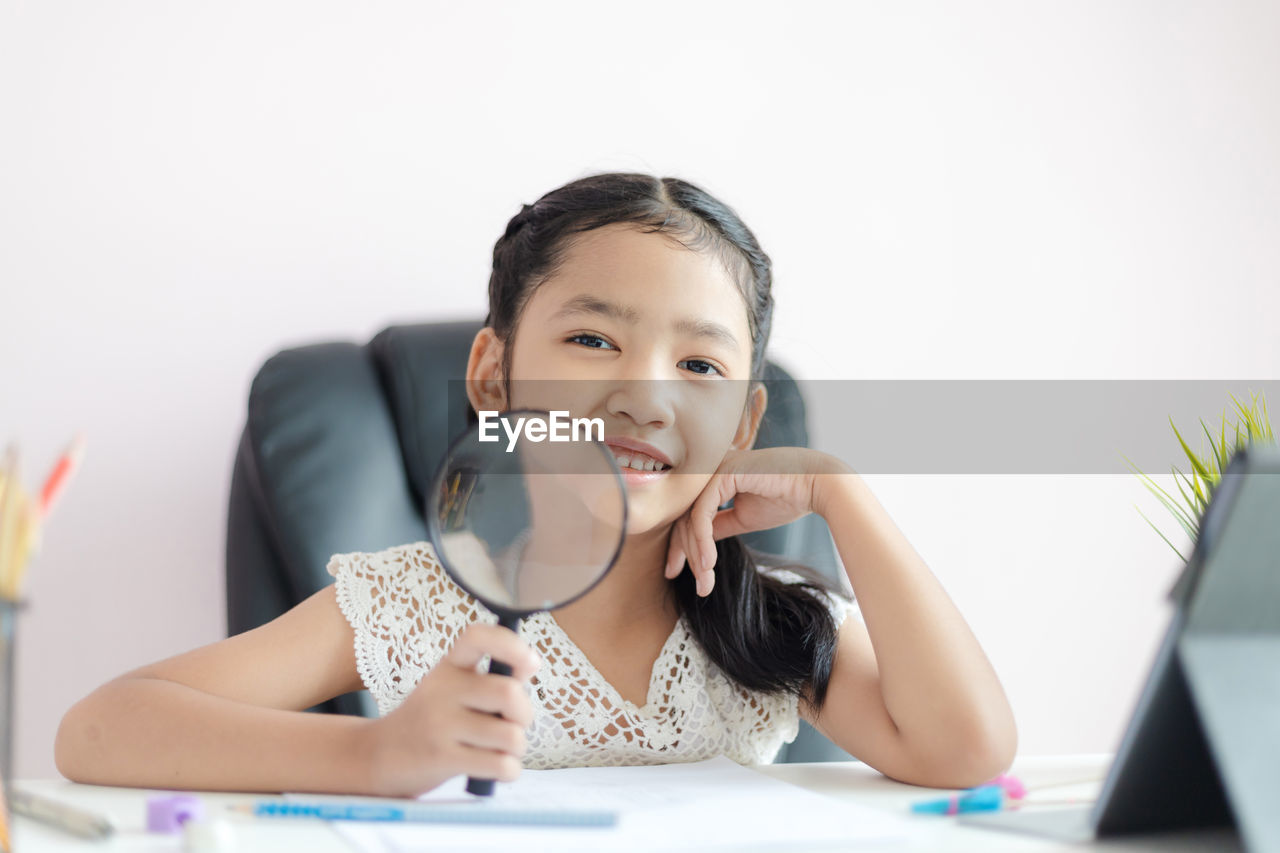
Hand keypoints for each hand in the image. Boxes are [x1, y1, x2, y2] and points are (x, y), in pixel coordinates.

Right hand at [359, 623, 540, 797]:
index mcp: (448, 667)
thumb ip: (493, 680)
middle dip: (525, 715)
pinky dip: (509, 770)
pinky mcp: (440, 757)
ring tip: (500, 751)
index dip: (511, 643)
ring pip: (510, 735)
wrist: (377, 755)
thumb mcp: (453, 692)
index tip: (530, 662)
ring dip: (517, 749)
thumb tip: (532, 662)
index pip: (477, 636)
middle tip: (513, 725)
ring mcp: (439, 723)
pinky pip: (499, 764)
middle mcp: (442, 689)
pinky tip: (496, 769)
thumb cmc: (429, 722)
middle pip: (509, 694)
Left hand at [664, 448, 850, 596]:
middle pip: (683, 516)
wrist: (818, 485)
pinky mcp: (722, 474)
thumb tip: (697, 544)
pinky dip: (703, 542)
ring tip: (706, 582)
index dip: (680, 545)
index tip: (677, 572)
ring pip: (690, 518)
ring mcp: (714, 469)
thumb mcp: (743, 518)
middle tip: (698, 587)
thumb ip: (718, 525)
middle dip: (684, 554)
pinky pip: (702, 514)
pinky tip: (708, 564)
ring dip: (696, 554)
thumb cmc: (787, 498)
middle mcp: (710, 470)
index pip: (686, 513)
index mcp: (714, 478)